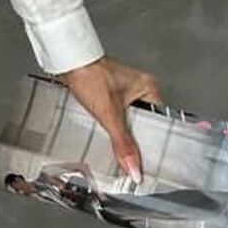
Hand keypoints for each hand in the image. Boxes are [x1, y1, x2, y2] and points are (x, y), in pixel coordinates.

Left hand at [55, 55, 164, 183]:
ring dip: (124, 134)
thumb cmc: (88, 74)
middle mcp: (142, 89)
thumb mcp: (109, 114)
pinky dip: (114, 127)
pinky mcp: (112, 95)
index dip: (152, 143)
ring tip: (120, 144)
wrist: (68, 61)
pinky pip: (119, 118)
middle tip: (133, 158)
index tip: (148, 160)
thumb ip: (123, 143)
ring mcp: (127, 92)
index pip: (160, 124)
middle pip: (145, 125)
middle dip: (136, 140)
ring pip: (130, 123)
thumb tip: (134, 166)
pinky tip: (110, 133)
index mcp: (150, 89)